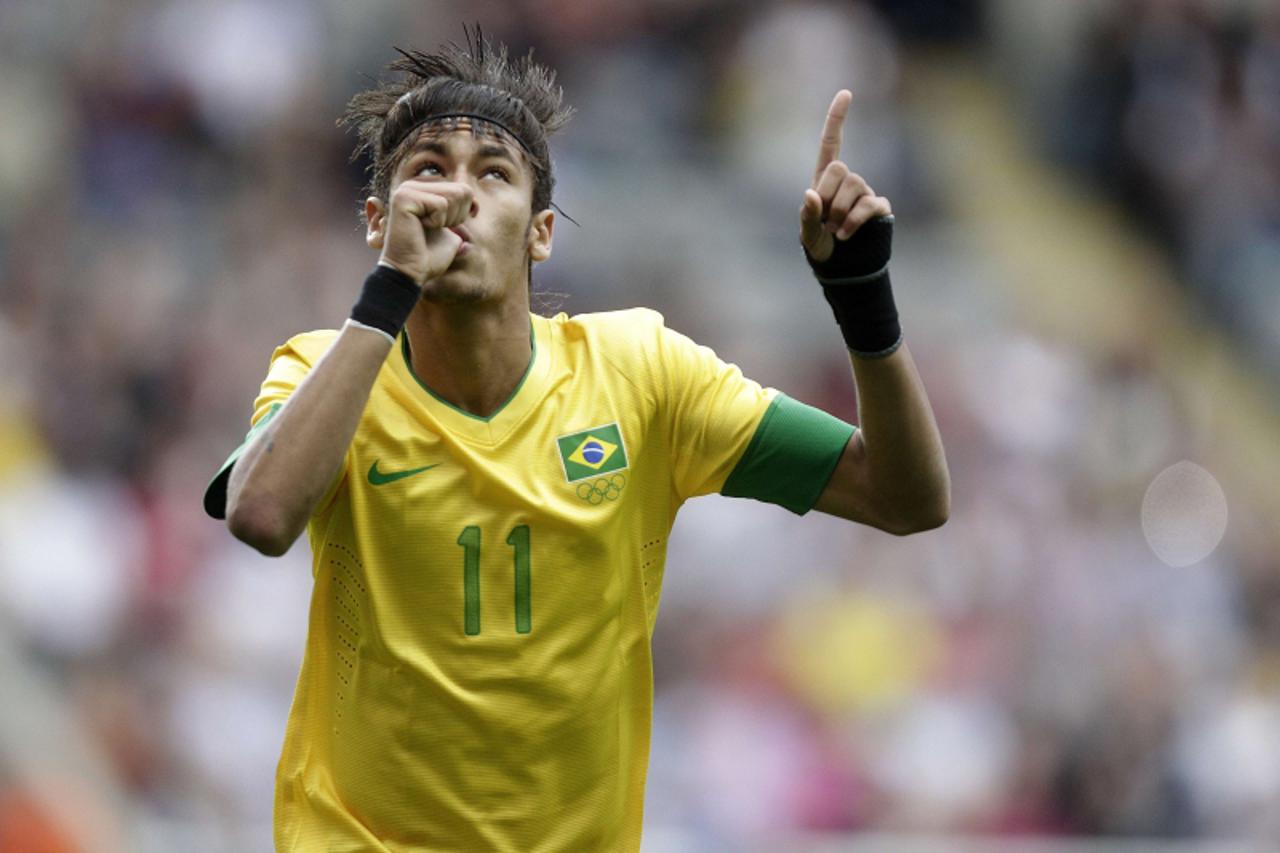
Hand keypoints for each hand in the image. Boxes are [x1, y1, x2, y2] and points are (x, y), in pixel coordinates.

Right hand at [378, 179, 473, 283]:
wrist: (409, 274)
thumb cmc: (428, 258)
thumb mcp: (451, 234)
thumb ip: (461, 216)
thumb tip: (476, 207)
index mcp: (424, 190)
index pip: (464, 189)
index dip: (466, 212)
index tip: (450, 227)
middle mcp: (413, 185)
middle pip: (462, 190)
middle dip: (457, 217)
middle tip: (436, 230)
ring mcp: (407, 190)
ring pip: (454, 195)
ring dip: (447, 219)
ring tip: (427, 229)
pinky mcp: (404, 198)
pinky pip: (440, 204)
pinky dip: (437, 222)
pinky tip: (419, 228)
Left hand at [799, 90, 892, 262]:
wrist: (841, 266)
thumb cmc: (820, 245)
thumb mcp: (807, 233)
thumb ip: (806, 215)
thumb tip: (811, 194)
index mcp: (825, 179)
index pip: (831, 143)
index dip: (837, 119)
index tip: (846, 92)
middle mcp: (847, 181)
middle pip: (840, 168)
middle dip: (828, 195)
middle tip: (824, 219)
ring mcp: (865, 192)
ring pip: (855, 186)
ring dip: (839, 212)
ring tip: (835, 230)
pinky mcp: (879, 207)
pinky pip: (869, 205)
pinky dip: (854, 220)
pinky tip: (846, 234)